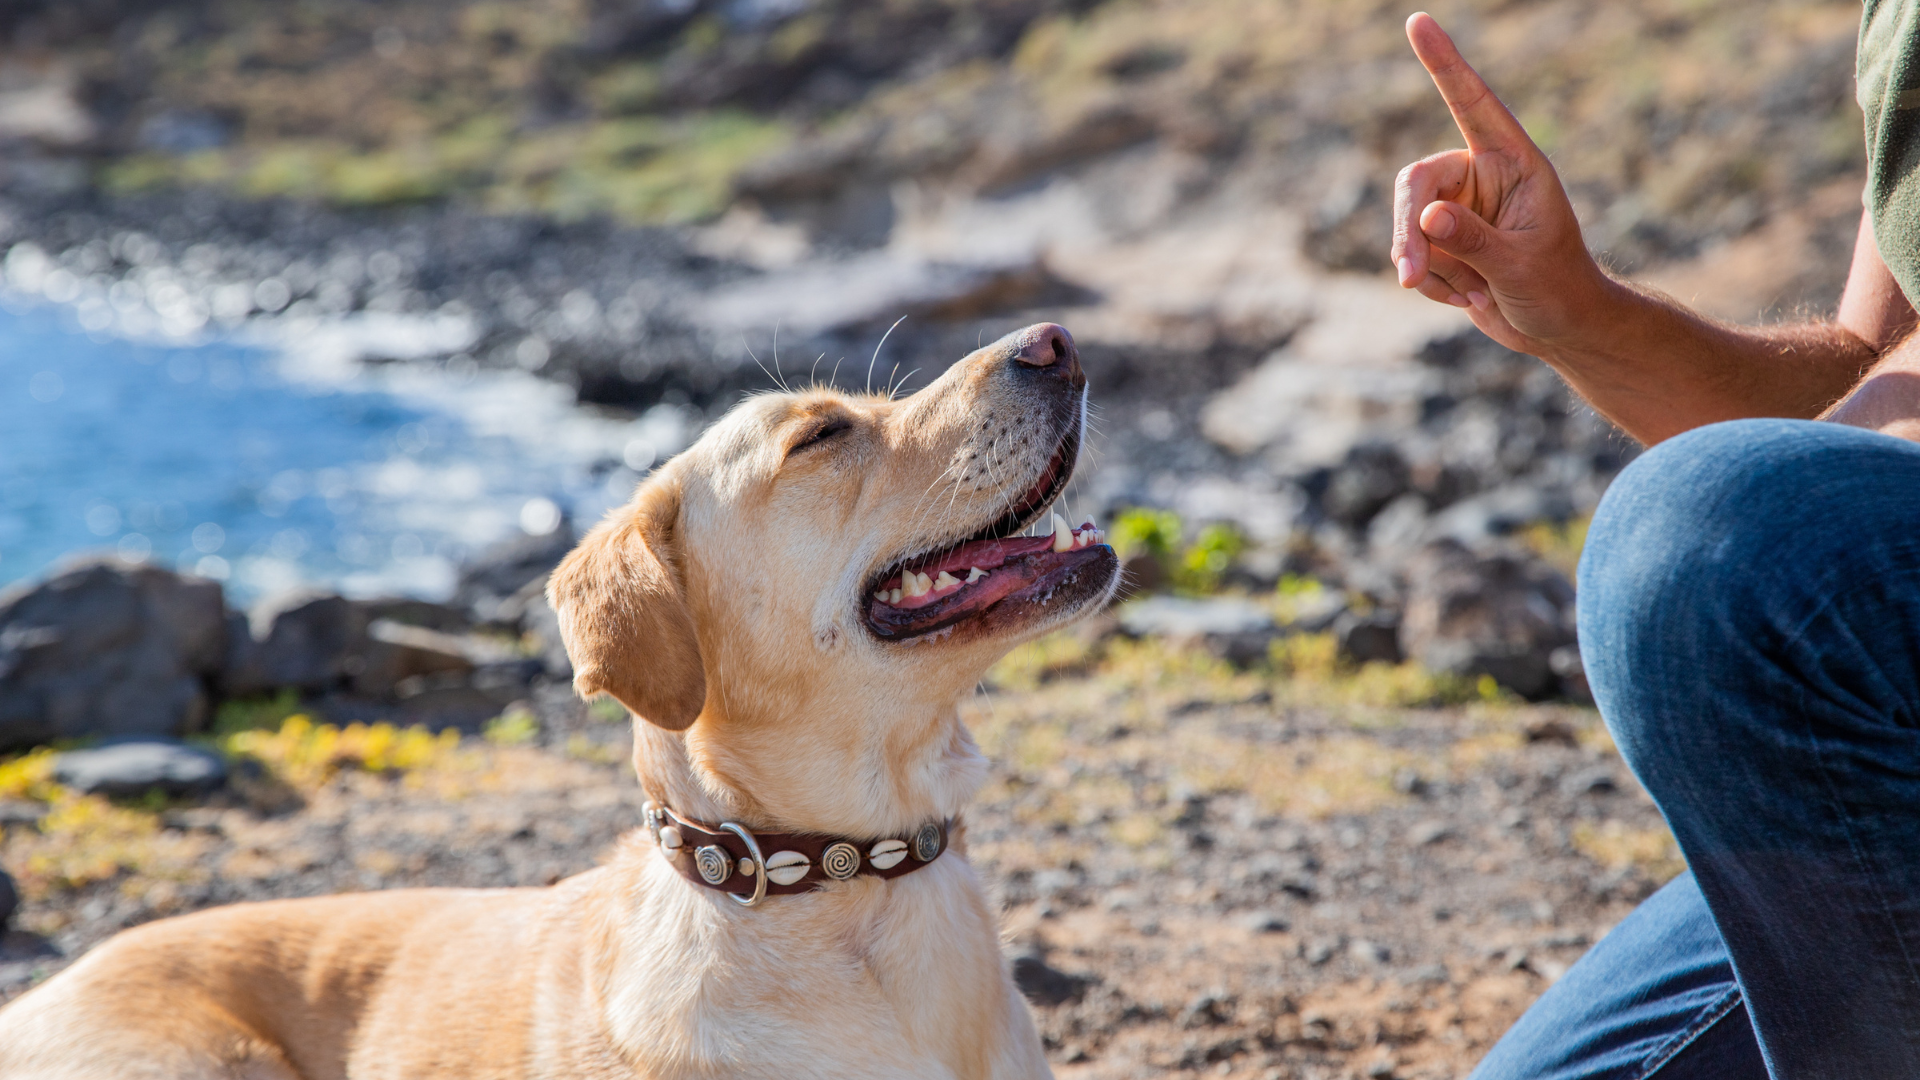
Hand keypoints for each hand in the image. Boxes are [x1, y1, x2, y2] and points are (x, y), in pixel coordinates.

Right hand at [1391, 13, 1614, 356]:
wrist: (1561, 329)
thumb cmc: (1558, 289)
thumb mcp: (1521, 265)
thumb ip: (1473, 240)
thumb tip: (1426, 216)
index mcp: (1514, 162)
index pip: (1472, 104)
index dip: (1445, 64)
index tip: (1418, 23)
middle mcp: (1482, 176)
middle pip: (1417, 182)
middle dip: (1408, 230)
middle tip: (1409, 275)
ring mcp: (1460, 209)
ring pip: (1408, 222)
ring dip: (1423, 265)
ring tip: (1463, 295)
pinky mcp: (1444, 242)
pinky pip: (1412, 254)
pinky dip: (1430, 282)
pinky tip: (1466, 299)